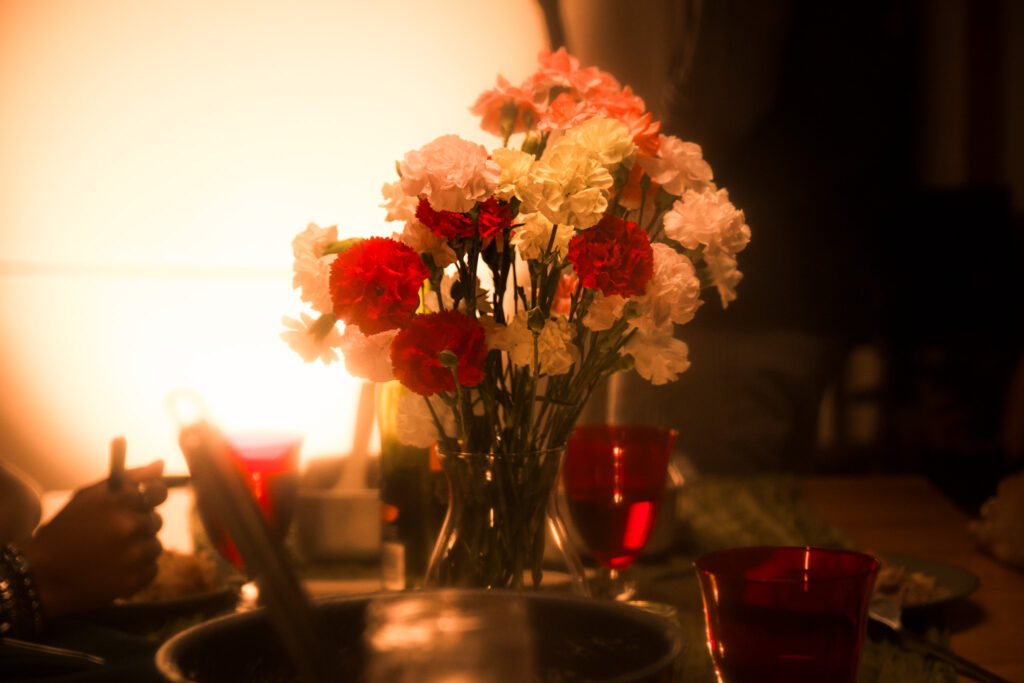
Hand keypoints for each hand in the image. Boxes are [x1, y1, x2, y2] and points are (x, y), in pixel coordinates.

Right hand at [24, 460, 168, 618]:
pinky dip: (137, 571)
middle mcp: (132, 525)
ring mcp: (135, 555)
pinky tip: (113, 570)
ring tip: (108, 554)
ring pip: (155, 546)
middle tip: (112, 535)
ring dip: (138, 549)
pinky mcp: (135, 580)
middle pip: (155, 521)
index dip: (152, 498)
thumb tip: (160, 464)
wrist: (40, 576)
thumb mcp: (88, 497)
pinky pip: (151, 569)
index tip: (143, 504)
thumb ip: (128, 478)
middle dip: (138, 526)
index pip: (158, 492)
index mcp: (121, 501)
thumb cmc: (65, 531)